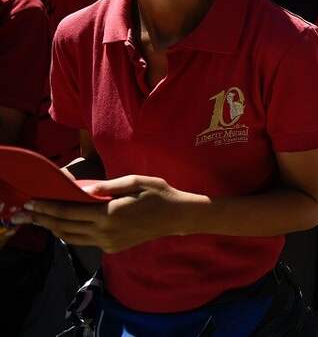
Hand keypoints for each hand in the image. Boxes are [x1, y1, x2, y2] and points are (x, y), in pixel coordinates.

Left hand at [12, 175, 195, 252]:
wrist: (177, 217)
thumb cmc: (159, 194)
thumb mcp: (136, 182)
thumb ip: (109, 186)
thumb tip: (85, 188)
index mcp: (109, 213)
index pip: (70, 212)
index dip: (49, 208)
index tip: (33, 202)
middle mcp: (105, 231)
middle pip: (66, 227)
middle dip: (45, 219)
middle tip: (28, 213)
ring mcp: (109, 242)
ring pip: (72, 238)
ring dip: (55, 229)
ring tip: (41, 220)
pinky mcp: (113, 248)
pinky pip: (86, 242)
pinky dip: (71, 234)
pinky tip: (66, 227)